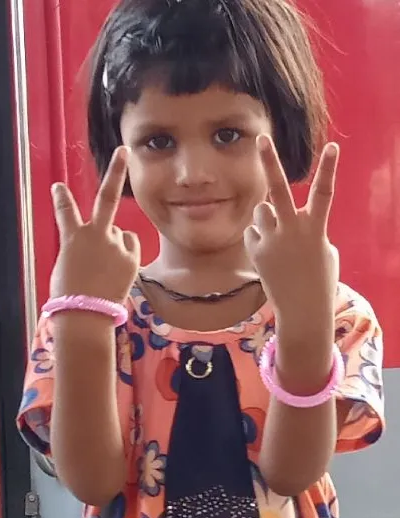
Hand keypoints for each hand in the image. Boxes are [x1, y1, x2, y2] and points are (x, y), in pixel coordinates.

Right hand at [50, 147, 139, 304]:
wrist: (86, 314)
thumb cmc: (71, 295)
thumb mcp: (67, 266)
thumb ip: (81, 249)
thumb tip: (94, 245)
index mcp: (73, 237)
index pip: (65, 211)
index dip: (62, 198)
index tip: (59, 186)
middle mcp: (95, 235)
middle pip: (107, 198)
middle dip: (115, 171)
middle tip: (124, 151)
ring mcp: (115, 245)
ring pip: (119, 233)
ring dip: (115, 243)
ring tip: (106, 268)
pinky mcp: (131, 257)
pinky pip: (130, 246)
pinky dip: (125, 253)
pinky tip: (118, 270)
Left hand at [245, 136, 338, 332]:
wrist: (302, 309)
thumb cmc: (319, 277)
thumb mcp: (322, 248)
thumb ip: (306, 226)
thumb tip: (285, 215)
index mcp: (315, 229)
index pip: (324, 193)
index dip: (329, 169)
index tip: (333, 146)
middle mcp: (291, 231)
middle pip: (278, 190)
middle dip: (270, 163)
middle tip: (261, 139)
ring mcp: (271, 241)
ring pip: (261, 210)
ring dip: (267, 216)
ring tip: (277, 237)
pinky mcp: (256, 251)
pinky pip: (253, 231)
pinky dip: (260, 237)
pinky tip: (269, 254)